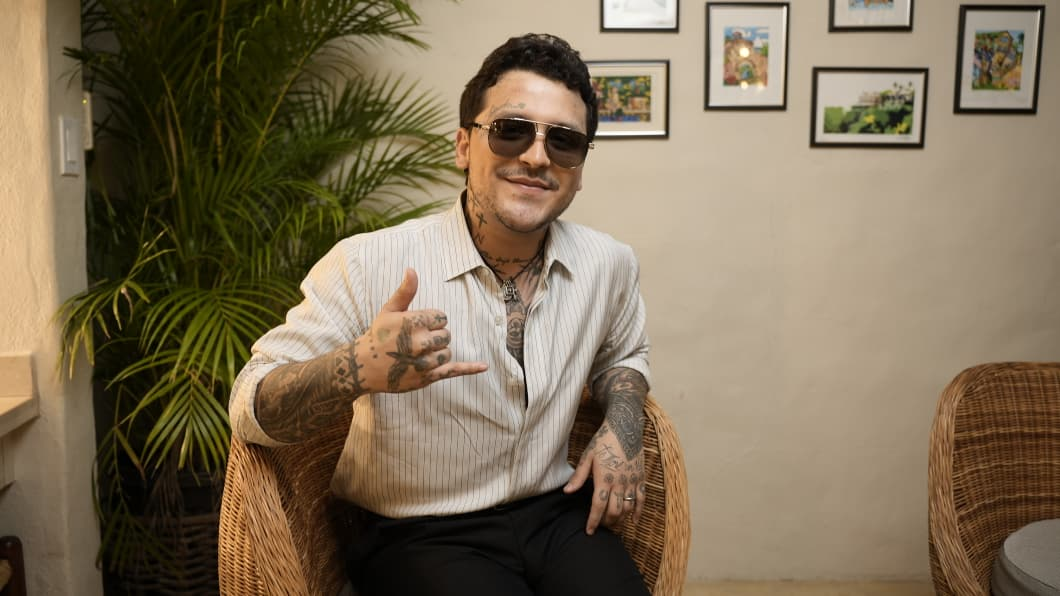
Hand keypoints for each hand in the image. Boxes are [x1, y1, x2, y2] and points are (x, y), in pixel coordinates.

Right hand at [354, 268, 486, 393]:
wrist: (364, 366)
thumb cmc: (378, 335)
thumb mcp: (389, 310)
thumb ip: (405, 292)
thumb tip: (412, 269)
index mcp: (414, 323)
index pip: (442, 317)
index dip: (431, 320)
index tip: (417, 326)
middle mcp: (420, 343)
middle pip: (447, 334)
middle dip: (436, 336)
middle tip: (416, 341)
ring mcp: (424, 362)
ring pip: (448, 352)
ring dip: (438, 351)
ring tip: (418, 353)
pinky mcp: (427, 377)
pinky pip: (453, 371)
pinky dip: (470, 368)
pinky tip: (484, 366)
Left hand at [563, 423, 644, 534]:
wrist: (624, 428)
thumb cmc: (603, 441)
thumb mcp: (587, 456)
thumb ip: (578, 476)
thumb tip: (567, 492)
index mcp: (604, 478)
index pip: (598, 506)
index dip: (594, 521)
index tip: (589, 531)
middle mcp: (619, 482)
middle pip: (614, 510)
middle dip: (606, 522)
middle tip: (600, 527)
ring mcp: (632, 481)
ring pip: (628, 508)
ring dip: (621, 519)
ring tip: (613, 524)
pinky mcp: (641, 478)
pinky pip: (642, 499)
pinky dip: (639, 512)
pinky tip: (634, 521)